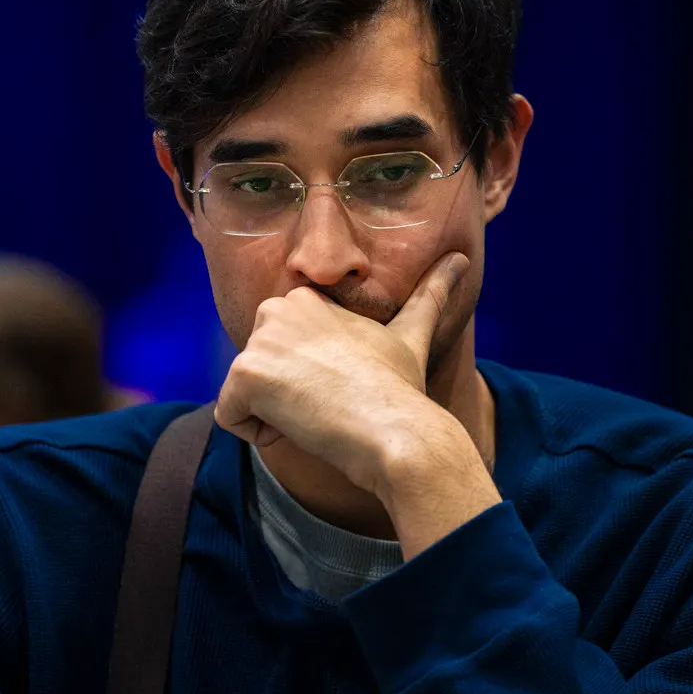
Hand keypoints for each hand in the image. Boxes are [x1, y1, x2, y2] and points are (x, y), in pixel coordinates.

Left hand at [214, 251, 471, 495]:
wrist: (396, 430)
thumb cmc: (402, 389)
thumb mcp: (412, 335)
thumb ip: (429, 295)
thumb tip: (462, 259)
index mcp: (305, 298)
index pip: (280, 354)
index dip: (310, 381)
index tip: (342, 388)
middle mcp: (276, 308)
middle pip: (258, 371)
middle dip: (287, 396)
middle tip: (330, 402)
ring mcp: (258, 340)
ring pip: (244, 395)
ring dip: (275, 416)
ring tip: (319, 413)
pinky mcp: (245, 375)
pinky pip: (229, 417)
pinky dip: (258, 434)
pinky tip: (299, 426)